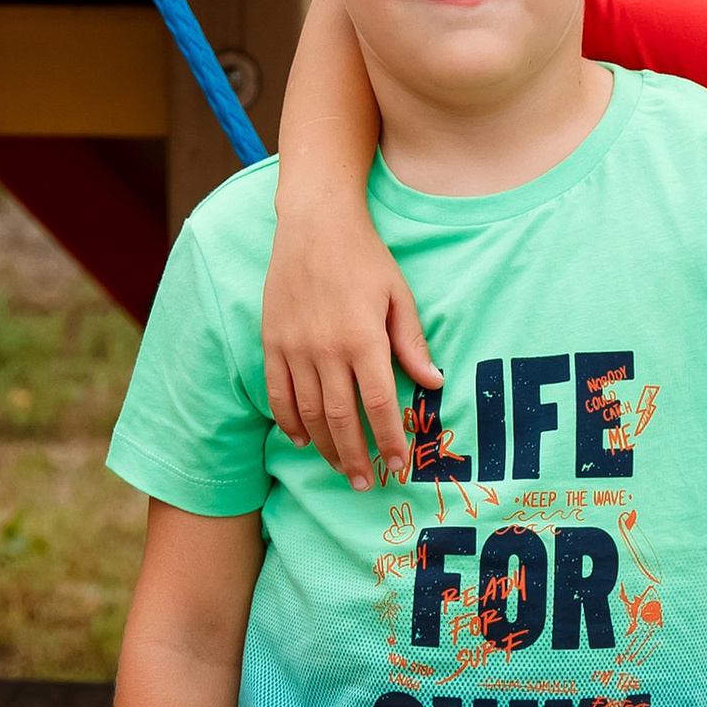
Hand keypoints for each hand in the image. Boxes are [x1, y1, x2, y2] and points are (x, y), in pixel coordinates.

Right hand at [262, 203, 440, 485]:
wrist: (314, 223)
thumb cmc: (365, 256)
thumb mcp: (400, 295)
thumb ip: (412, 343)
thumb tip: (434, 382)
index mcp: (363, 338)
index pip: (379, 404)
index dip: (390, 439)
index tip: (399, 465)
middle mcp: (326, 348)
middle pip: (342, 418)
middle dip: (356, 457)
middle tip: (367, 484)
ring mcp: (294, 347)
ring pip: (309, 413)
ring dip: (325, 447)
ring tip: (341, 470)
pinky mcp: (271, 342)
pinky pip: (278, 392)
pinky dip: (288, 421)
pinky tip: (301, 440)